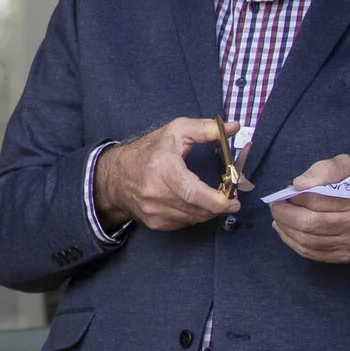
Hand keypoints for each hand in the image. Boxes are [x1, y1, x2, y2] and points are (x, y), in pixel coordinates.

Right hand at [93, 118, 241, 232]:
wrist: (114, 176)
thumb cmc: (147, 152)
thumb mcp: (176, 132)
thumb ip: (207, 129)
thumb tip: (234, 127)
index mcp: (163, 169)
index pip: (194, 193)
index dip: (219, 201)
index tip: (234, 200)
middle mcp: (156, 193)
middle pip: (199, 209)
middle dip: (219, 205)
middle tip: (229, 197)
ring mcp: (154, 211)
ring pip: (195, 218)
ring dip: (207, 210)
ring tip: (209, 197)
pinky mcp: (155, 223)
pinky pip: (185, 223)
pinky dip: (194, 214)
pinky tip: (190, 202)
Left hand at [274, 154, 349, 264]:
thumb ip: (325, 170)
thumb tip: (299, 184)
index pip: (316, 200)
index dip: (295, 197)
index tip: (285, 192)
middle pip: (308, 223)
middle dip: (283, 214)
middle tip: (275, 205)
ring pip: (306, 240)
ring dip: (284, 228)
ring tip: (278, 217)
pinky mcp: (345, 257)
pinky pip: (311, 252)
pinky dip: (292, 241)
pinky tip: (285, 230)